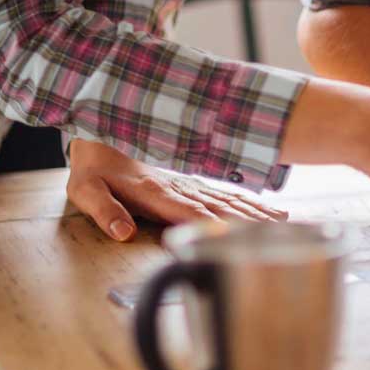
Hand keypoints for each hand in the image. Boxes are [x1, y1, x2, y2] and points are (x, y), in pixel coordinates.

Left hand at [66, 139, 286, 240]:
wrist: (102, 131)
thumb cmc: (93, 165)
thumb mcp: (86, 188)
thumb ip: (104, 211)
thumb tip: (121, 233)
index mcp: (154, 193)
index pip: (190, 213)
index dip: (213, 226)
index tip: (237, 238)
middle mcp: (178, 189)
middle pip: (220, 208)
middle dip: (249, 221)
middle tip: (279, 233)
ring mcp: (188, 185)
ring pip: (228, 200)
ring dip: (256, 212)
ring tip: (283, 222)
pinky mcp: (191, 184)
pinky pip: (225, 194)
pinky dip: (249, 202)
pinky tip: (268, 209)